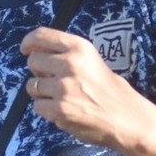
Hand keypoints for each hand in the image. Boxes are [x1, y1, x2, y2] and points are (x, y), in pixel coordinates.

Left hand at [22, 26, 155, 152]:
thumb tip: (37, 55)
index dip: (29, 42)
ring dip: (41, 92)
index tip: (26, 48)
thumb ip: (68, 56)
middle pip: (33, 61)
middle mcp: (69, 63)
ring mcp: (63, 87)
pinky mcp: (59, 109)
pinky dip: (46, 110)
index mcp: (80, 47)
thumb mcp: (92, 62)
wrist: (128, 120)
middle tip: (51, 80)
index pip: (42, 35)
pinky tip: (63, 111)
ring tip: (60, 98)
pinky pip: (37, 106)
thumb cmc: (112, 91)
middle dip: (37, 71)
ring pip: (32, 85)